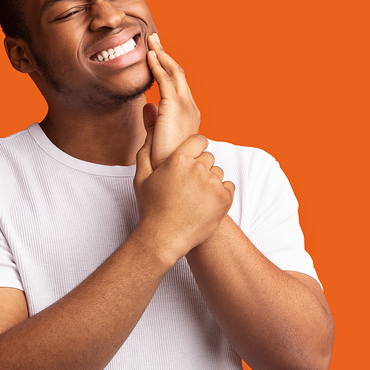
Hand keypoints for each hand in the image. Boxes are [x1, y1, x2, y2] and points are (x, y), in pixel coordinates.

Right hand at [134, 128, 235, 260]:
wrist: (164, 238)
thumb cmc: (151, 208)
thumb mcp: (141, 177)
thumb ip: (146, 151)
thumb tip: (151, 131)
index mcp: (178, 159)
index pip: (199, 141)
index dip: (196, 149)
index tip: (193, 159)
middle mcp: (197, 168)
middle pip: (209, 157)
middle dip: (201, 167)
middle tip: (188, 186)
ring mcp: (212, 183)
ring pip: (218, 172)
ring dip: (210, 181)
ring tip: (196, 197)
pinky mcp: (224, 198)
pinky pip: (228, 186)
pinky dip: (220, 193)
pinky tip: (206, 204)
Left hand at [145, 33, 200, 168]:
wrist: (170, 171)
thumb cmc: (164, 160)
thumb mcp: (157, 136)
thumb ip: (153, 121)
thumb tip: (147, 107)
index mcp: (188, 114)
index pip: (177, 85)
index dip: (167, 68)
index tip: (157, 57)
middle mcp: (190, 107)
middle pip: (178, 74)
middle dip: (165, 55)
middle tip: (155, 40)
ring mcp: (185, 105)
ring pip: (174, 72)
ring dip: (162, 54)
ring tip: (151, 40)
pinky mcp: (175, 106)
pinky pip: (165, 80)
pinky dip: (157, 65)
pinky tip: (149, 55)